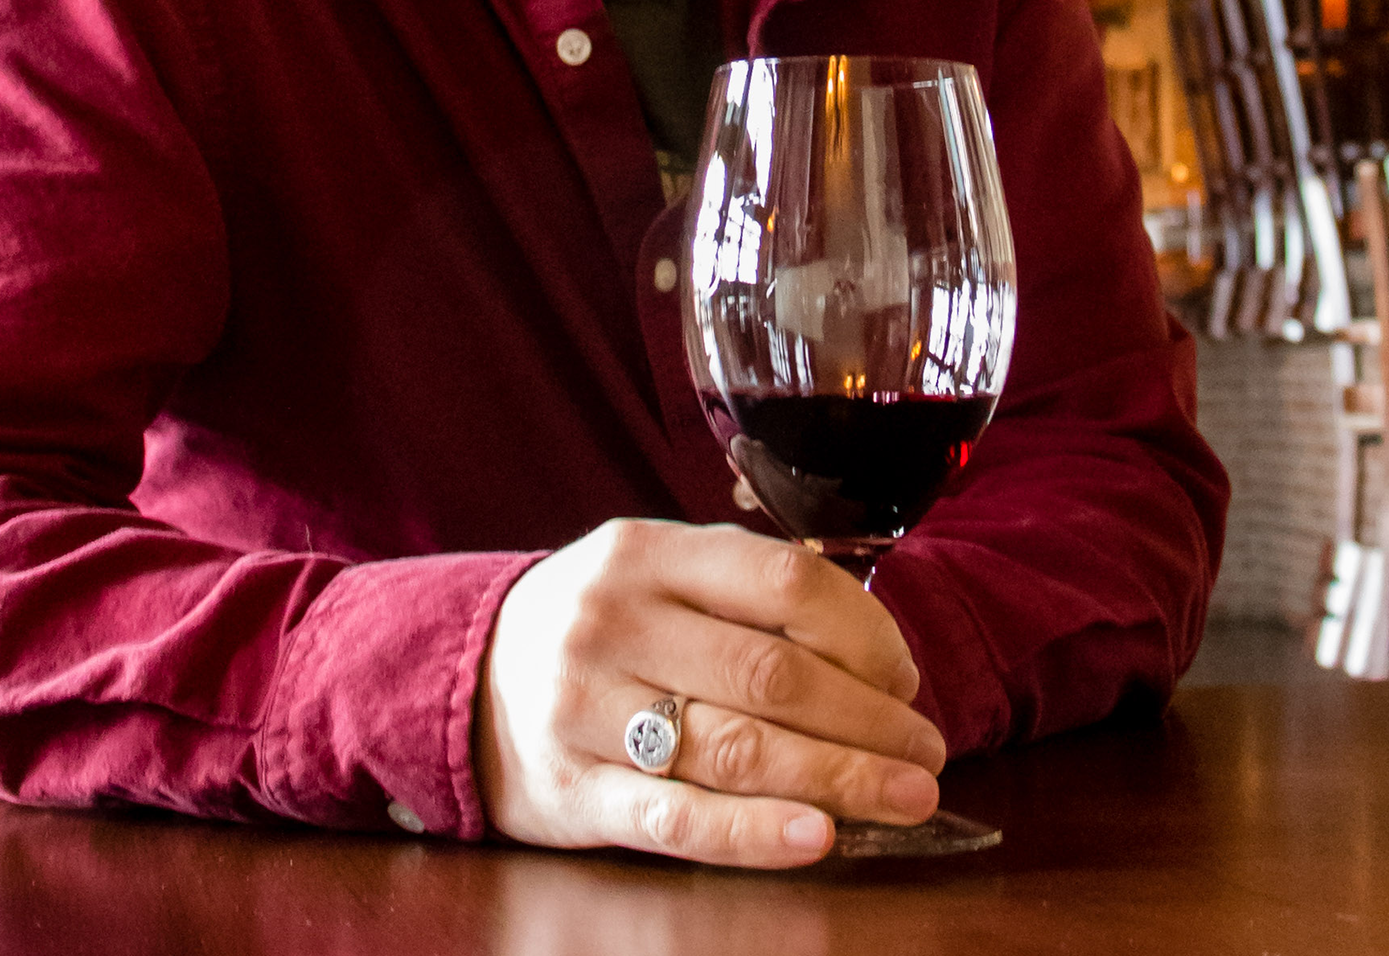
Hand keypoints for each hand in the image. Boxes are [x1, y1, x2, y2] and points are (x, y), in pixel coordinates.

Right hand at [474, 518, 946, 867]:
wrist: (462, 679)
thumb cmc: (596, 625)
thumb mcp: (652, 572)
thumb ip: (741, 591)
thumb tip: (873, 652)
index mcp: (647, 551)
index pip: (784, 581)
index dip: (866, 633)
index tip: (904, 677)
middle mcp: (615, 620)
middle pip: (773, 673)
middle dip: (869, 721)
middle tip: (926, 755)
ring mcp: (588, 707)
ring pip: (738, 747)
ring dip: (839, 778)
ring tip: (906, 798)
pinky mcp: (573, 792)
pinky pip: (678, 817)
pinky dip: (754, 833)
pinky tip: (816, 838)